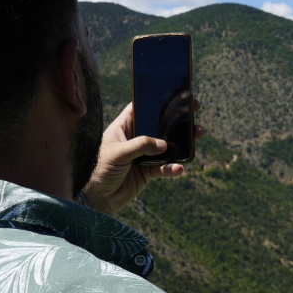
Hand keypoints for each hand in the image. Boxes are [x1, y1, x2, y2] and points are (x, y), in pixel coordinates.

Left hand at [81, 102, 203, 215]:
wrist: (96, 198)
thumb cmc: (99, 170)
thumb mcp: (118, 152)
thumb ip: (141, 145)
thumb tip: (164, 145)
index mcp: (123, 127)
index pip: (140, 108)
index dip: (156, 101)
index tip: (174, 94)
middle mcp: (134, 138)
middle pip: (159, 125)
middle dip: (177, 119)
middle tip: (194, 109)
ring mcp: (142, 155)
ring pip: (166, 146)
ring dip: (182, 142)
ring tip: (197, 135)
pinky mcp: (147, 172)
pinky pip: (164, 167)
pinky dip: (172, 168)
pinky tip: (179, 168)